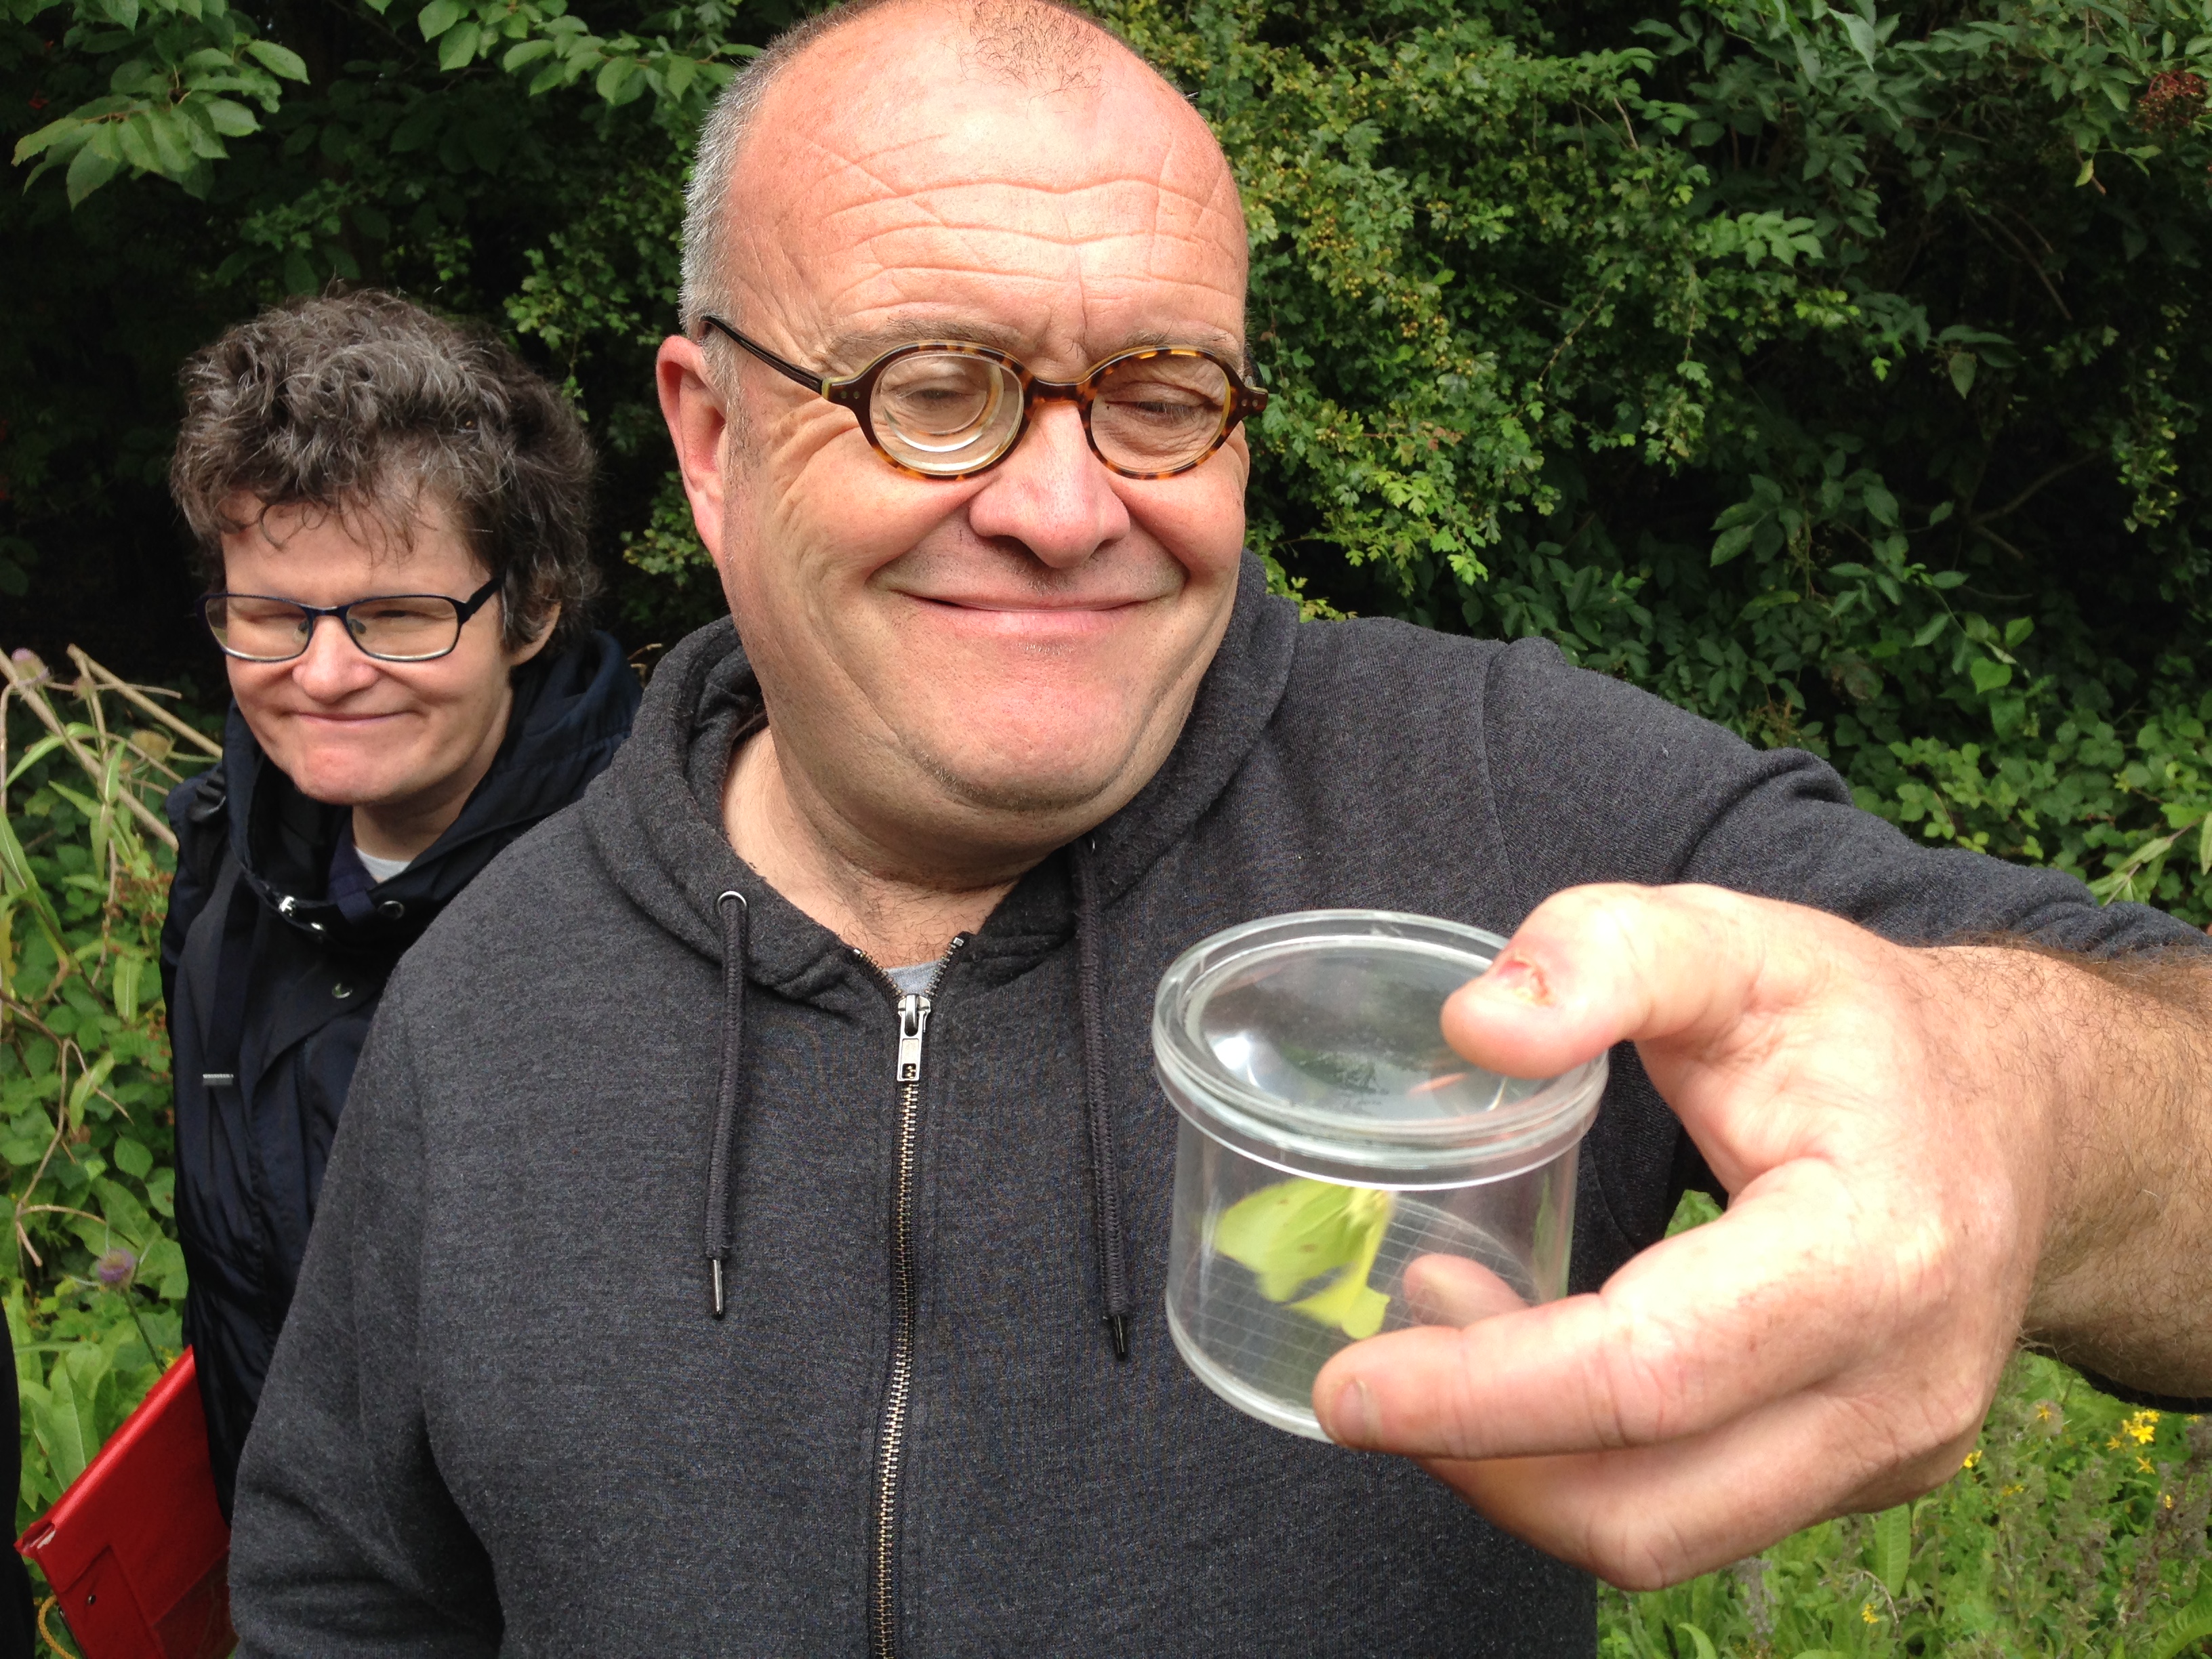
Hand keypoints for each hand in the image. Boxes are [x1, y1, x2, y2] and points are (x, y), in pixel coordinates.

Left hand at [1310, 883, 2062, 1589]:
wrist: (2027, 1116)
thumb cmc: (1865, 1030)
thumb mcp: (1737, 942)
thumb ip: (1605, 952)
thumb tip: (1478, 1024)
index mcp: (1870, 1251)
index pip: (1648, 1374)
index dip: (1482, 1394)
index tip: (1351, 1385)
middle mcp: (1899, 1386)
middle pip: (1646, 1503)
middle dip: (1478, 1459)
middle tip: (1366, 1378)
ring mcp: (1891, 1452)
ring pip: (1665, 1536)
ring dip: (1519, 1470)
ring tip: (1441, 1347)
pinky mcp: (1866, 1474)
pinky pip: (1698, 1513)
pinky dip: (1587, 1467)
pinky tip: (1526, 1369)